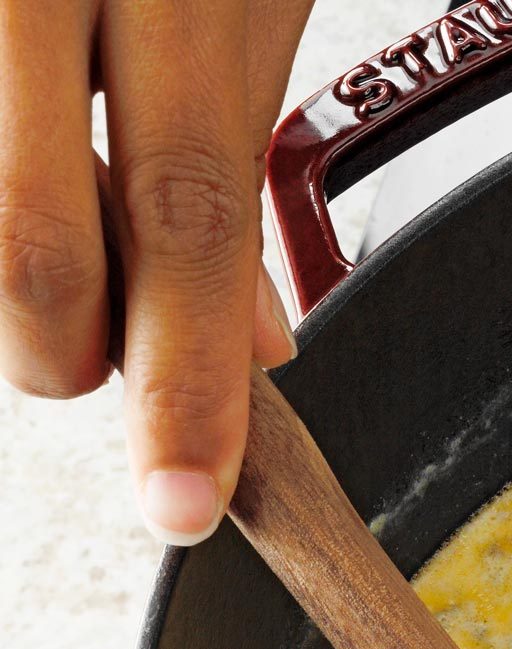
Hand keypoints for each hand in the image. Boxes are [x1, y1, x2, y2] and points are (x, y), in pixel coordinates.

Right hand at [0, 0, 315, 543]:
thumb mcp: (233, 3)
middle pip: (33, 239)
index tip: (189, 503)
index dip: (186, 382)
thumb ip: (226, 162)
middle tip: (82, 369)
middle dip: (63, 351)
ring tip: (48, 266)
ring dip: (10, 281)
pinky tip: (27, 152)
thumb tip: (255, 350)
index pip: (191, 218)